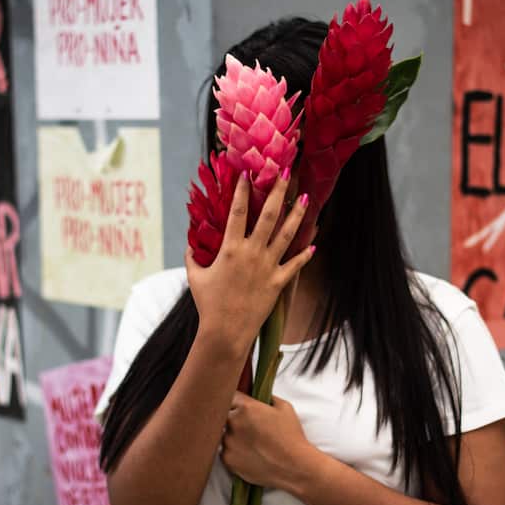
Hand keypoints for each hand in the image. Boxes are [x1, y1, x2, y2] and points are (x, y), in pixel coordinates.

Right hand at [185, 171, 313, 349]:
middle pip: (268, 215)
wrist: (226, 331)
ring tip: (306, 198)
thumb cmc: (208, 304)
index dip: (242, 190)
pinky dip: (305, 254)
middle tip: (286, 173)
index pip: (237, 212)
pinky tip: (314, 244)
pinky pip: (295, 264)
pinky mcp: (278, 282)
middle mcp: (252, 253)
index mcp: (230, 248)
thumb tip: (189, 242)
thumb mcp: (195, 277)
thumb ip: (191, 256)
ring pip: (287, 234)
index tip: (248, 172)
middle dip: (277, 192)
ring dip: (297, 214)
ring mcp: (268, 267)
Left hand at [220, 393, 321, 491]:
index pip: (231, 396)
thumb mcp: (284, 408)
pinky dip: (234, 451)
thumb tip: (261, 396)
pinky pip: (225, 451)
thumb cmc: (291, 437)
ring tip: (252, 443)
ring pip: (223, 434)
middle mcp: (233, 423)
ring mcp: (228, 442)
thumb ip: (267, 398)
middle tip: (248, 426)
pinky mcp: (227, 459)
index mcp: (246, 408)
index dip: (237, 401)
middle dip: (234, 418)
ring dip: (233, 436)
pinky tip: (249, 454)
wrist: (293, 466)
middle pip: (224, 415)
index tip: (241, 406)